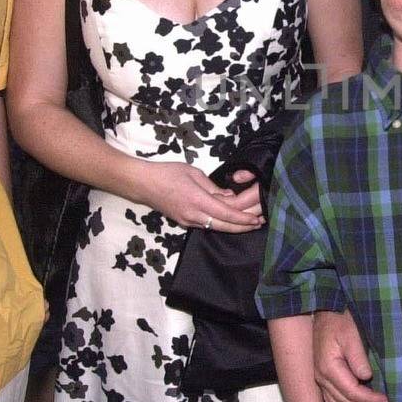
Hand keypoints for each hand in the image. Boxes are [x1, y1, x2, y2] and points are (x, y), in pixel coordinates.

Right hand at [136, 161, 262, 232]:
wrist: (143, 184)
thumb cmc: (167, 173)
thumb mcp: (193, 173)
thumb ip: (213, 187)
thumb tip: (229, 197)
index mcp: (197, 200)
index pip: (226, 213)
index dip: (243, 219)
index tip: (256, 219)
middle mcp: (194, 215)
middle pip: (223, 226)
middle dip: (243, 227)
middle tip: (259, 223)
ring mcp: (188, 221)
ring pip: (215, 227)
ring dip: (233, 227)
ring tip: (249, 224)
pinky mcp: (184, 222)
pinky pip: (206, 225)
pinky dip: (220, 224)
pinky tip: (229, 221)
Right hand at [312, 310, 388, 401]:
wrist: (324, 313)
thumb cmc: (340, 321)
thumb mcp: (351, 334)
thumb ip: (358, 357)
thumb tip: (367, 378)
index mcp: (329, 368)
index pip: (352, 393)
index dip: (370, 401)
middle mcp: (322, 378)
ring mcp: (320, 381)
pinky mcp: (323, 380)